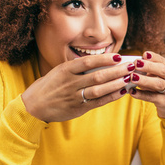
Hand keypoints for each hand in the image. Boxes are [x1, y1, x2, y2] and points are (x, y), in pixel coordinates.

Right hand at [21, 53, 136, 122]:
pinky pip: (98, 102)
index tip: (118, 56)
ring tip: (129, 79)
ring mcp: (74, 96)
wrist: (34, 106)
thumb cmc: (50, 85)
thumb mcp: (59, 71)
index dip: (105, 59)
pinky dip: (111, 96)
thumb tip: (100, 62)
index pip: (88, 62)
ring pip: (99, 89)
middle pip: (98, 76)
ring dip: (116, 84)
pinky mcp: (78, 108)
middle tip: (131, 67)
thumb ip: (77, 67)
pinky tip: (122, 92)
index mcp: (66, 70)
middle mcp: (71, 82)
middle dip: (117, 71)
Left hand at [127, 51, 164, 118]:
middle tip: (136, 64)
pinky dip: (141, 94)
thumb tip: (133, 66)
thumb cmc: (164, 87)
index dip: (153, 57)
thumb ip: (150, 70)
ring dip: (144, 80)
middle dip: (149, 66)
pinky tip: (132, 91)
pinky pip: (152, 97)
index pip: (162, 60)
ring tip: (133, 77)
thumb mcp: (161, 76)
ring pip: (158, 84)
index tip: (143, 54)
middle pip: (162, 70)